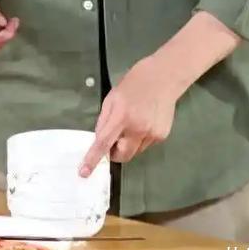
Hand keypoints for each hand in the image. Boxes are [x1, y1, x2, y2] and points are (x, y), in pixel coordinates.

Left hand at [79, 56, 177, 176]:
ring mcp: (152, 134)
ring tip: (133, 122)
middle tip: (113, 140)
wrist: (164, 76)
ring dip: (128, 144)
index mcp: (121, 116)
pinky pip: (146, 145)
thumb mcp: (112, 96)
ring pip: (134, 151)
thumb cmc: (135, 82)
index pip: (104, 143)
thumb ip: (104, 119)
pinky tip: (145, 120)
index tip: (84, 172)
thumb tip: (100, 139)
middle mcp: (137, 129)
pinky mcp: (162, 136)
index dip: (93, 159)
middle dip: (114, 153)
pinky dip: (141, 138)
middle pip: (122, 156)